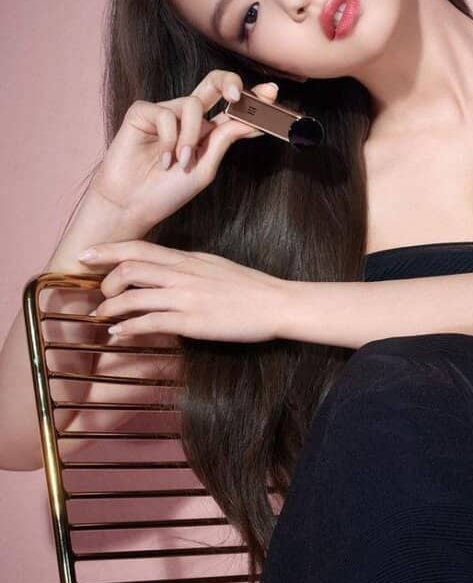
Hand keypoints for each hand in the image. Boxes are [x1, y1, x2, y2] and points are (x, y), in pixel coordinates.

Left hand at [79, 240, 288, 343]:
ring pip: (133, 296)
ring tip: (102, 316)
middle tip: (99, 294)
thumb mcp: (215, 266)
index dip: (107, 251)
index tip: (86, 255)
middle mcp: (182, 274)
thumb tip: (166, 272)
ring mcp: (185, 298)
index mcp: (187, 259)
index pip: (139, 248)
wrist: (277, 303)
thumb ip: (188, 267)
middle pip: (129, 268)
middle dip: (105, 281)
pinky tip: (119, 333)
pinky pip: (149, 323)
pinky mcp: (191, 321)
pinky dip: (128, 328)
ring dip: (110, 307)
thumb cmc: (251, 287)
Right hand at [90, 71, 280, 235]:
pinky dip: (168, 140)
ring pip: (192, 105)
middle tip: (237, 95)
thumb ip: (224, 140)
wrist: (132, 205)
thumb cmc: (168, 191)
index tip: (273, 93)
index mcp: (208, 130)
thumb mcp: (206, 167)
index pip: (233, 108)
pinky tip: (162, 160)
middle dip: (230, 81)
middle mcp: (189, 117)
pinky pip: (165, 113)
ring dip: (190, 137)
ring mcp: (166, 111)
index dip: (253, 98)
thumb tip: (249, 120)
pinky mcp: (141, 112)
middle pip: (214, 83)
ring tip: (182, 162)